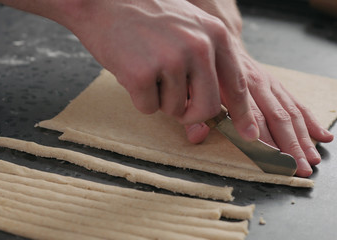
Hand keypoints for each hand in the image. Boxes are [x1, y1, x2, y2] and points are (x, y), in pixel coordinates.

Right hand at [63, 0, 258, 141]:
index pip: (237, 84)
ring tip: (146, 69)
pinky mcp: (142, 74)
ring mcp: (170, 60)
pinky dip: (139, 98)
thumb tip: (214, 106)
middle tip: (175, 105)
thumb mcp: (188, 27)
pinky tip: (132, 71)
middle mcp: (198, 46)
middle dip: (191, 114)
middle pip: (207, 107)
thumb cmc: (144, 16)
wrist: (102, 2)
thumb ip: (207, 60)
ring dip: (159, 99)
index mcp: (215, 34)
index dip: (243, 114)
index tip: (250, 134)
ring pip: (174, 109)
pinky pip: (148, 108)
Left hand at [183, 0, 333, 176]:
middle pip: (276, 116)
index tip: (270, 155)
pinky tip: (323, 136)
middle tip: (298, 168)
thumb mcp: (191, 90)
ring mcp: (270, 84)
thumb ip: (193, 114)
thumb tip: (196, 137)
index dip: (260, 134)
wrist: (219, 41)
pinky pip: (297, 104)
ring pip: (291, 113)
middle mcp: (256, 84)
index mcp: (233, 86)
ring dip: (303, 138)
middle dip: (289, 145)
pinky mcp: (277, 85)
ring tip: (312, 160)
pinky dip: (311, 121)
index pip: (250, 113)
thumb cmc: (203, 72)